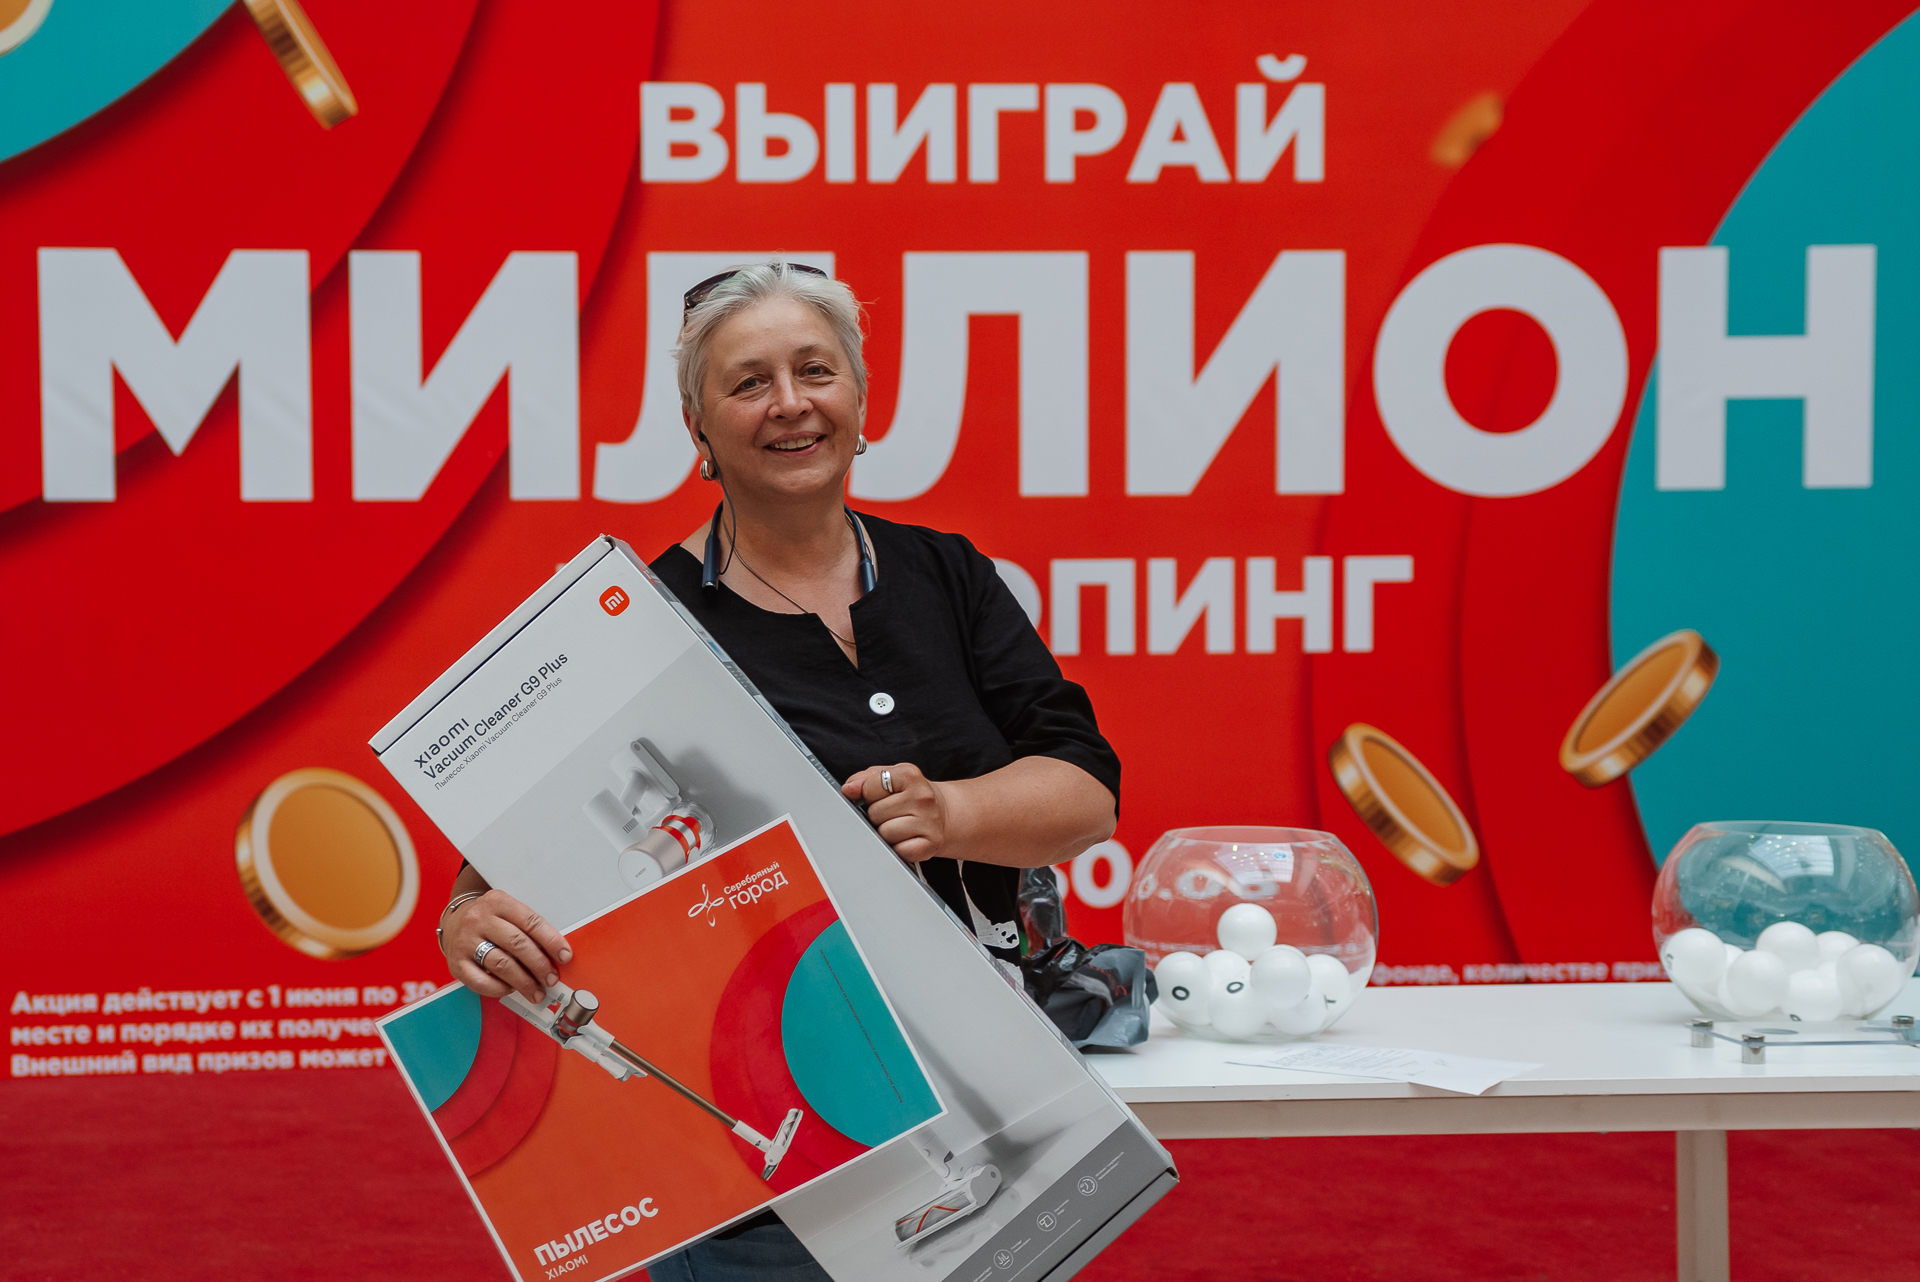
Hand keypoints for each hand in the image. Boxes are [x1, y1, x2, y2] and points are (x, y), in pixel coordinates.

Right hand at [441, 888, 573, 1002]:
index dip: (551, 941)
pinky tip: (511, 990)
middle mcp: (479, 920)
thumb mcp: (507, 911)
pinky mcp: (456, 963)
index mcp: (497, 902)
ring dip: (523, 982)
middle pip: (517, 944)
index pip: (530, 922)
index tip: (565, 956)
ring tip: (536, 991)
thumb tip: (555, 954)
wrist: (454, 921)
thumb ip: (527, 928)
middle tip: (551, 979)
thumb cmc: (490, 919)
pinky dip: (500, 989)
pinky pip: (481, 981)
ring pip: (501, 964)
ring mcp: (465, 942)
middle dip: (539, 965)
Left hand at [842, 762, 951, 862]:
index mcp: (909, 775)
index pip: (868, 788)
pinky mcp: (930, 845)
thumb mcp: (889, 778)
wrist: (942, 813)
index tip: (880, 796)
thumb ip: (864, 779)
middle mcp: (922, 797)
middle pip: (875, 813)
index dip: (869, 795)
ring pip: (884, 833)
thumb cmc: (910, 795)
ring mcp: (929, 821)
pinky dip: (898, 849)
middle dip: (877, 816)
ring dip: (886, 833)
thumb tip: (848, 789)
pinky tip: (906, 839)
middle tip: (892, 813)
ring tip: (899, 826)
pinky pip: (898, 851)